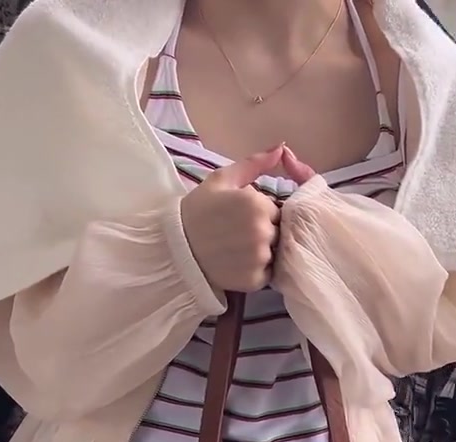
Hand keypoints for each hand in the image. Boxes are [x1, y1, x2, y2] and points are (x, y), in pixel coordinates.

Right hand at [181, 146, 287, 291]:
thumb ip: (254, 164)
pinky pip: (268, 274)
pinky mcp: (254, 280)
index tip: (242, 217)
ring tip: (238, 249)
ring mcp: (259, 258)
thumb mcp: (222, 180)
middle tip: (238, 234)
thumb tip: (282, 148)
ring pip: (276, 253)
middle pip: (279, 231)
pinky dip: (257, 271)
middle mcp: (263, 231)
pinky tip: (237, 264)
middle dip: (266, 231)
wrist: (174, 247)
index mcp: (258, 204)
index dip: (264, 213)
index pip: (278, 210)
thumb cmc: (198, 210)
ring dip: (263, 252)